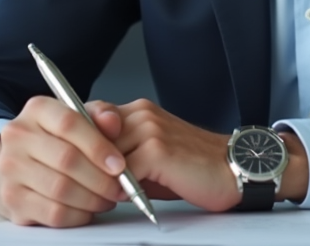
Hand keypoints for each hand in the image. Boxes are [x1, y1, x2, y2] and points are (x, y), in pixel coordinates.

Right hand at [0, 96, 129, 227]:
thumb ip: (100, 115)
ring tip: (107, 198)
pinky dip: (78, 215)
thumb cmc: (55, 140)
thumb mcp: (79, 118)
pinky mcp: (11, 199)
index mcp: (37, 109)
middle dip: (101, 178)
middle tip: (119, 187)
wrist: (18, 164)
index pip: (69, 123)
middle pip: (66, 159)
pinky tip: (88, 209)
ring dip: (92, 199)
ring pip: (61, 189)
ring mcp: (10, 168)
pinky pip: (53, 212)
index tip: (119, 164)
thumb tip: (113, 122)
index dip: (98, 146)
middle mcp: (17, 136)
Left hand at [101, 98, 309, 210]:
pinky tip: (130, 198)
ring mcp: (150, 129)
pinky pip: (123, 172)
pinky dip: (122, 189)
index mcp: (137, 111)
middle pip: (91, 136)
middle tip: (86, 186)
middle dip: (87, 164)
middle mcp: (141, 113)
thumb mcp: (150, 156)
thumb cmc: (192, 168)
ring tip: (107, 196)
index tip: (76, 165)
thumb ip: (121, 154)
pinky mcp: (158, 150)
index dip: (81, 142)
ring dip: (103, 178)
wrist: (233, 169)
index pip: (90, 117)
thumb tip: (87, 171)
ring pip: (104, 155)